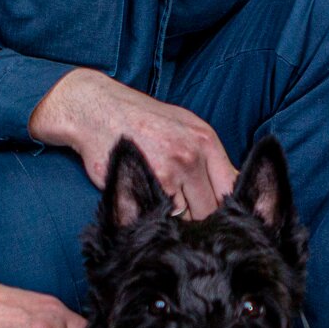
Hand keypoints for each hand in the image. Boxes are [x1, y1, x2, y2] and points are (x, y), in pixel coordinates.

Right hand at [29, 67, 235, 218]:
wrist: (97, 110)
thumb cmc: (140, 119)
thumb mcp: (184, 125)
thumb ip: (209, 156)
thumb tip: (231, 186)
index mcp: (206, 140)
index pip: (231, 187)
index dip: (225, 205)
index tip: (215, 212)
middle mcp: (192, 156)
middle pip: (211, 208)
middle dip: (200, 215)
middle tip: (183, 210)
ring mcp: (170, 172)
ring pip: (187, 216)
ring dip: (176, 217)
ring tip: (158, 199)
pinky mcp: (146, 186)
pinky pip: (162, 215)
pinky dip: (155, 214)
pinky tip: (146, 199)